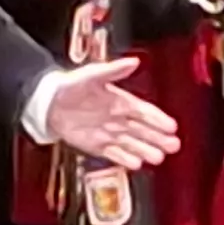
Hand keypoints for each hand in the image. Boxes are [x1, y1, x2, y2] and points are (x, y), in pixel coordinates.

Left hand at [40, 57, 179, 170]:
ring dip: (146, 150)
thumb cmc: (72, 85)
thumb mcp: (93, 74)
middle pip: (144, 131)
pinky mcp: (98, 146)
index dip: (159, 119)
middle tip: (174, 145)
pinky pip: (115, 154)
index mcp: (121, 101)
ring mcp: (109, 134)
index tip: (172, 126)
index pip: (145, 112)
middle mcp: (119, 119)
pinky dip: (125, 159)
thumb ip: (114, 70)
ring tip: (159, 157)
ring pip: (133, 144)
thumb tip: (134, 61)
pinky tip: (136, 163)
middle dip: (160, 138)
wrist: (49, 103)